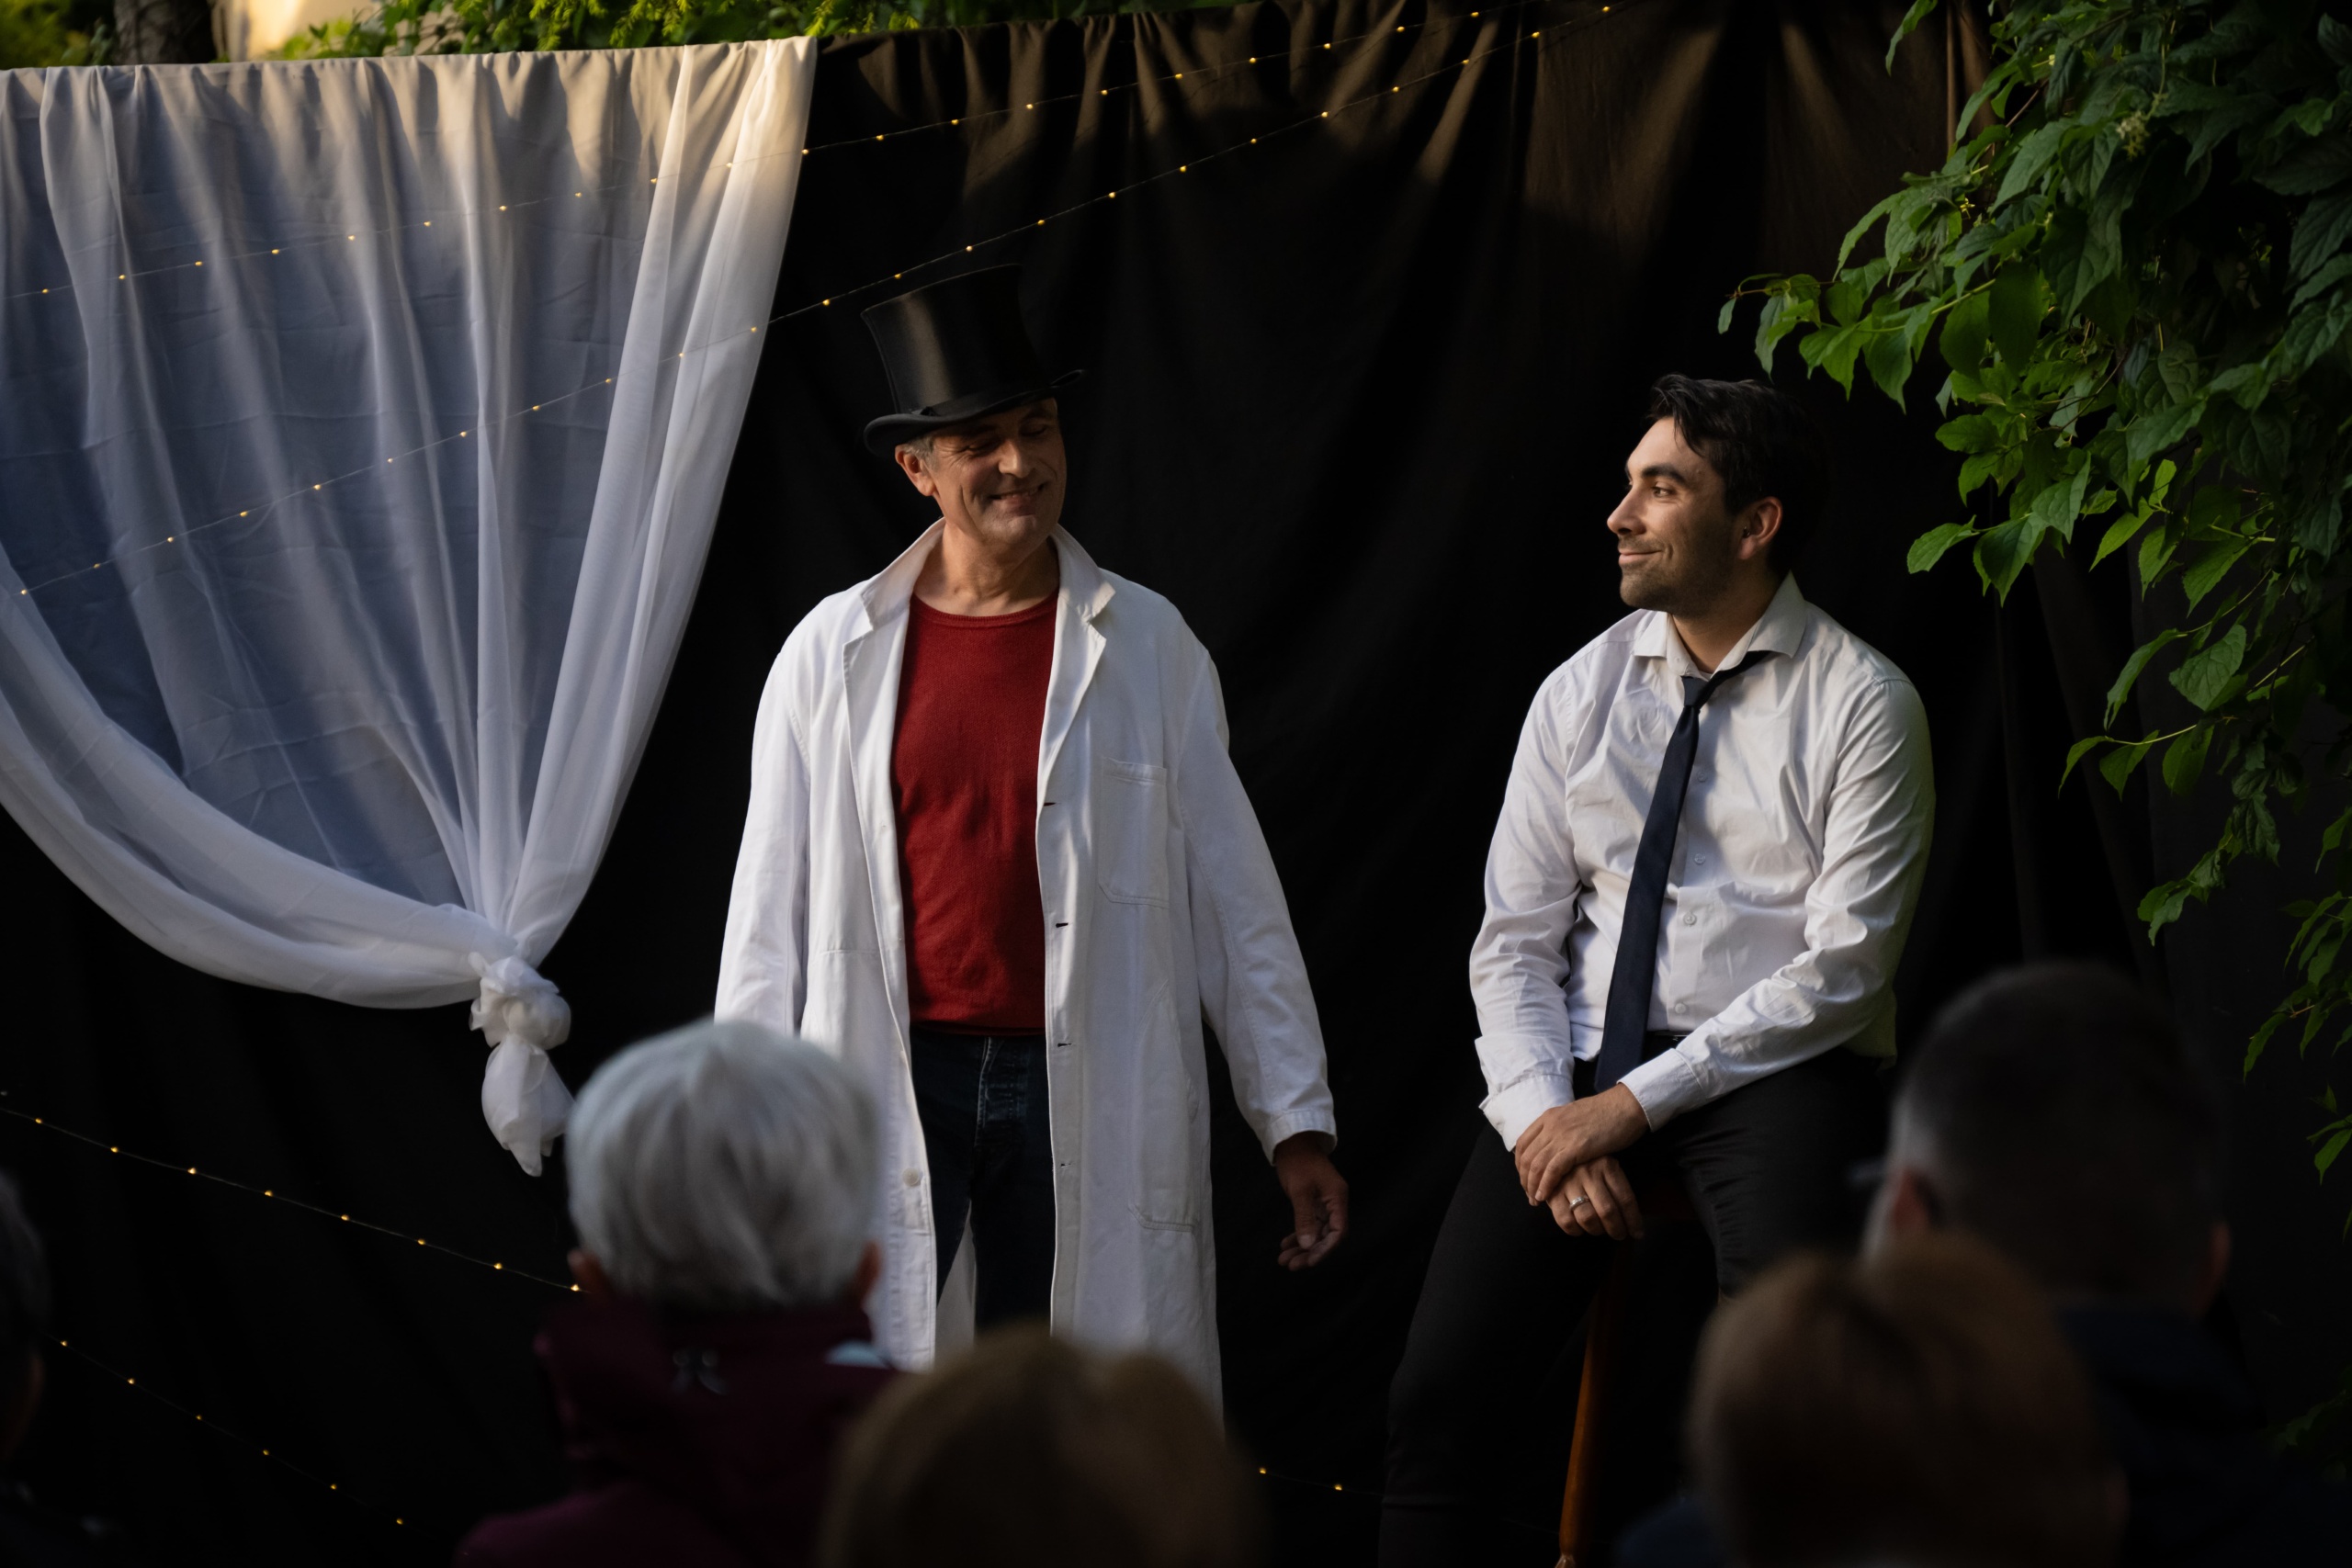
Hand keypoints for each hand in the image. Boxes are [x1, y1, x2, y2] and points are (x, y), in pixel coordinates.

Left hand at [1272, 1132, 1347, 1269]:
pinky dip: (1298, 1236)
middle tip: (1291, 1265)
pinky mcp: (1314, 1204)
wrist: (1292, 1142)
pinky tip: (1285, 1245)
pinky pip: (1309, 1225)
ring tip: (1284, 1260)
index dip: (1325, 1250)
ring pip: (1316, 1233)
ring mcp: (1325, 1204)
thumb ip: (1305, 1219)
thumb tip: (1308, 1246)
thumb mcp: (1300, 1191)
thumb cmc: (1298, 1162)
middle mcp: (1335, 1204)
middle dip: (1309, 1253)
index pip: (1338, 1232)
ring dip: (1301, 1247)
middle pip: (1327, 1236)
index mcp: (1337, 1199)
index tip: (1309, 1261)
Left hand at [1513, 1085, 1648, 1205]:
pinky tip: (1545, 1196)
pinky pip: (1552, 1169)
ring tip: (1535, 1200)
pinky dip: (1545, 1185)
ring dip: (1532, 1185)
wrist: (1626, 1106)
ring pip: (1536, 1164)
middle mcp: (1550, 1125)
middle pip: (1526, 1156)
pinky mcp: (1575, 1146)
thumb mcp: (1575, 1118)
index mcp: (1549, 1117)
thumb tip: (1556, 1146)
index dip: (1520, 1164)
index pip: (1523, 1144)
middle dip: (1525, 1179)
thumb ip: (1562, 1129)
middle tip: (1529, 1195)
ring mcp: (1561, 1135)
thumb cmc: (1607, 1114)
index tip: (1525, 1179)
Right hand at [1546, 1157, 1643, 1239]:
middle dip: (1616, 1229)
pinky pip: (1565, 1220)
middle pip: (1608, 1211)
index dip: (1633, 1221)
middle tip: (1619, 1235)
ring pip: (1587, 1218)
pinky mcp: (1552, 1192)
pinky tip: (1579, 1229)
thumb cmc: (1587, 1165)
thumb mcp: (1606, 1168)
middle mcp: (1588, 1172)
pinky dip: (1575, 1231)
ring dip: (1597, 1230)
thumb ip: (1617, 1189)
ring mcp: (1569, 1182)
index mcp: (1607, 1166)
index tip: (1638, 1234)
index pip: (1625, 1199)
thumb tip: (1634, 1225)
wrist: (1555, 1153)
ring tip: (1599, 1230)